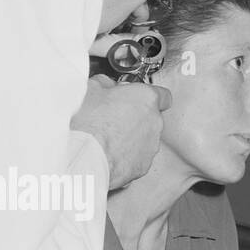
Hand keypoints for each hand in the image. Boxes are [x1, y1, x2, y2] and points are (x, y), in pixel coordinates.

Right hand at [71, 75, 171, 189]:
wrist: (86, 157)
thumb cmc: (89, 123)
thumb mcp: (91, 89)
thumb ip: (105, 84)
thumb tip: (105, 85)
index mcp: (146, 99)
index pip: (163, 95)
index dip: (148, 97)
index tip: (136, 98)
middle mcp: (155, 122)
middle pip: (152, 118)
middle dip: (135, 118)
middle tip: (114, 118)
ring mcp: (151, 146)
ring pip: (145, 139)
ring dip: (131, 138)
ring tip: (108, 139)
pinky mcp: (143, 166)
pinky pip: (137, 158)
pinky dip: (127, 157)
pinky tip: (109, 154)